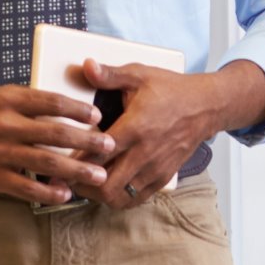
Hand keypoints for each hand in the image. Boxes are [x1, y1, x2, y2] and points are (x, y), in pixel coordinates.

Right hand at [0, 85, 114, 206]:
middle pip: (54, 132)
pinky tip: (65, 194)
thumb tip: (68, 108)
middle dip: (86, 141)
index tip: (97, 117)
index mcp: (8, 99)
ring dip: (75, 169)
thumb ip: (29, 103)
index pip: (50, 101)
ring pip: (44, 162)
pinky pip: (25, 186)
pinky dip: (47, 191)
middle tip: (110, 146)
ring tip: (98, 175)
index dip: (77, 110)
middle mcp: (4, 124)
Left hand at [70, 62, 215, 208]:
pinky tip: (107, 186)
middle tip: (68, 175)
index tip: (59, 162)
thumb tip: (86, 65)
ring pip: (120, 197)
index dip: (76, 161)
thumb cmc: (171, 90)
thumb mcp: (139, 75)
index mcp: (135, 127)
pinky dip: (118, 197)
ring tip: (84, 182)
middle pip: (106, 185)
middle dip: (82, 184)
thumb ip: (110, 74)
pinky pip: (136, 199)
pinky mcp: (163, 177)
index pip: (99, 154)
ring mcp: (155, 168)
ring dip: (98, 193)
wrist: (205, 106)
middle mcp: (145, 153)